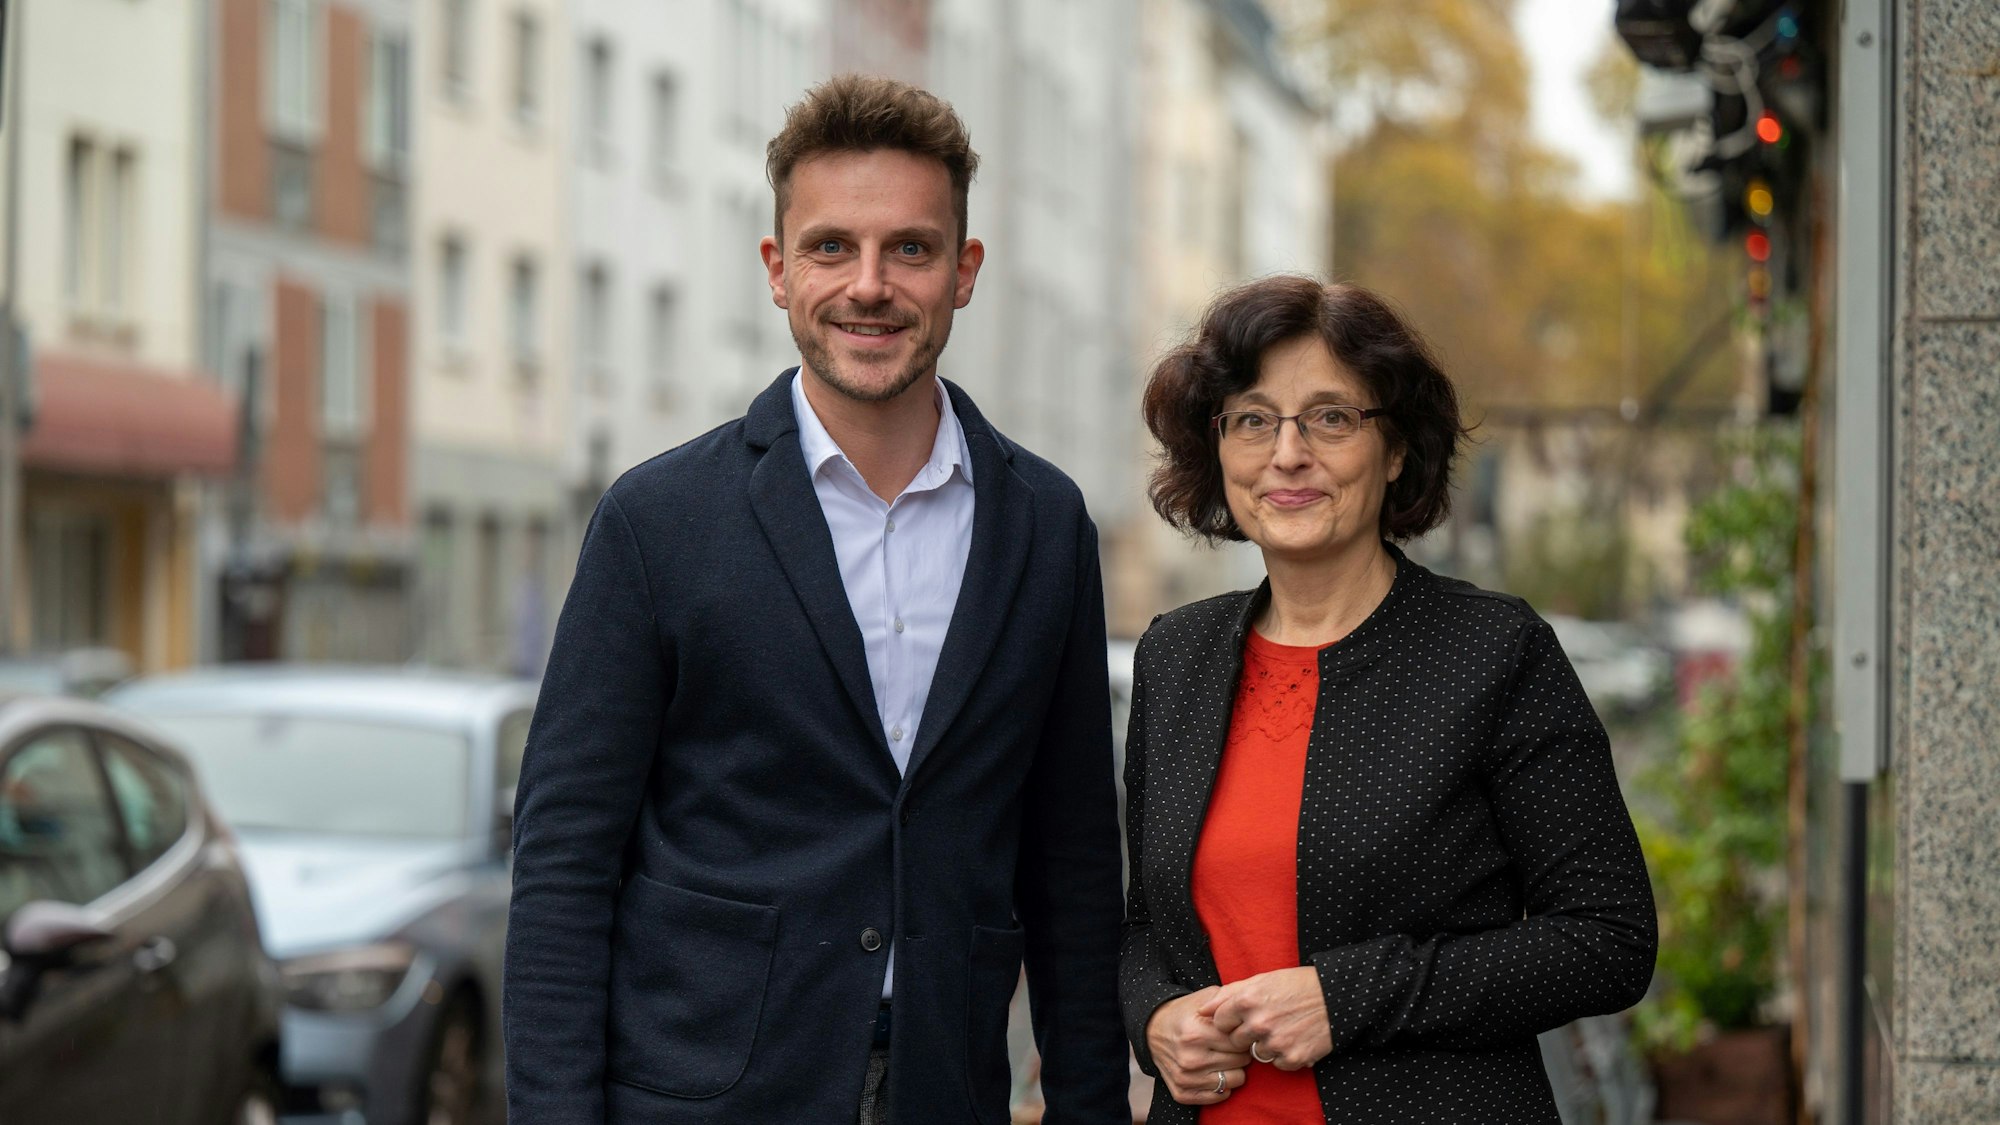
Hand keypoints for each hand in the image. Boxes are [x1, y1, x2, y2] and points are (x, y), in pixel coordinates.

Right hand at [1145, 987, 1251, 1105]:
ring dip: (1233, 1069)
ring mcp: (1185, 1078)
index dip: (1243, 1035)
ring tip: (1223, 1057)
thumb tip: (1249, 1011)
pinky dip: (1221, 1085)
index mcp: (1197, 1033)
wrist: (1152, 1030)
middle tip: (1229, 1044)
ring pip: (1235, 1080)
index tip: (1237, 1031)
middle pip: (1241, 1061)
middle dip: (1240, 1051)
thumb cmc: (1184, 1013)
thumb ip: (1228, 1000)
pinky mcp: (1181, 1093)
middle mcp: (1190, 1058)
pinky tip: (1214, 1071)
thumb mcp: (1204, 998)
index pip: (1240, 1042)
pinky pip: (1220, 1096)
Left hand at [1200, 966, 1333, 1071]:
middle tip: (1267, 1020)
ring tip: (1283, 1028)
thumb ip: (1227, 994)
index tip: (1244, 1014)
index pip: (1219, 1021)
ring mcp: (1276, 1043)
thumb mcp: (1260, 980)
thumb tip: (1202, 1009)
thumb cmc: (1295, 985)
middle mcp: (1259, 1023)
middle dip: (1247, 1033)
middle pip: (1235, 1041)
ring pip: (1256, 1054)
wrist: (1335, 997)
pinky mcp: (1292, 1058)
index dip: (1231, 1019)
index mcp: (1247, 1000)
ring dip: (1266, 1045)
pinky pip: (1277, 1064)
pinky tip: (1295, 1038)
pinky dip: (1284, 1054)